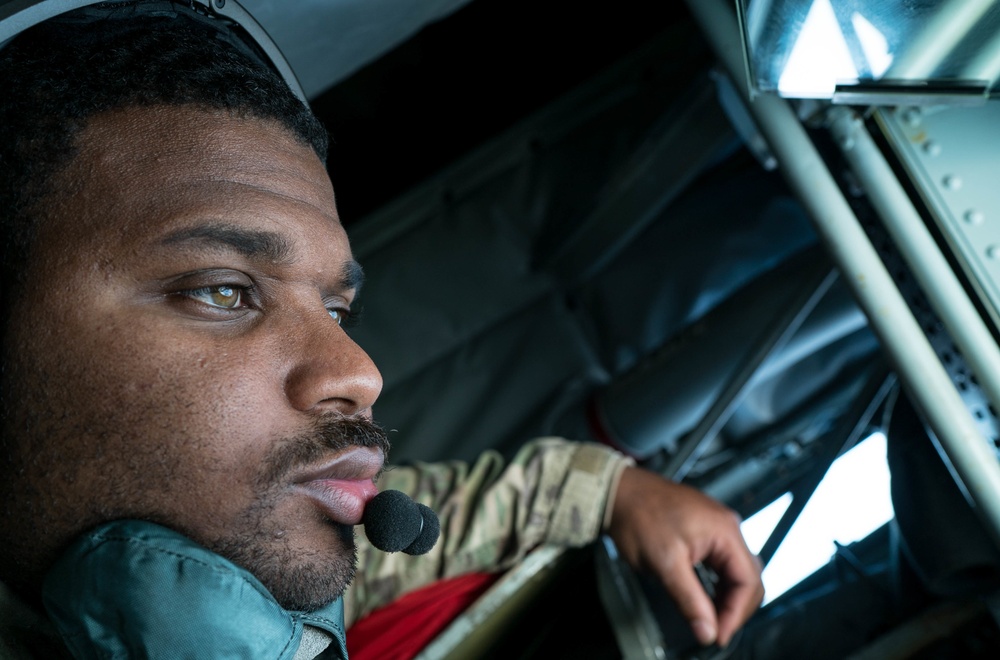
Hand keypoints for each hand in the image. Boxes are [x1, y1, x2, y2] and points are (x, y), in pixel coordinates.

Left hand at [608, 467, 763, 647]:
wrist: (617, 492)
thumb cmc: (638, 514)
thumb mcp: (664, 564)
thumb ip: (689, 600)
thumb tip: (707, 630)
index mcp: (725, 531)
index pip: (748, 581)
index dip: (736, 613)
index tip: (719, 634)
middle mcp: (726, 526)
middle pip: (747, 577)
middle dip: (734, 608)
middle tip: (715, 630)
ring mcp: (716, 527)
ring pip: (735, 571)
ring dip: (726, 597)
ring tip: (709, 619)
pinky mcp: (704, 530)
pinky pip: (721, 562)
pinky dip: (717, 584)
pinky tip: (705, 598)